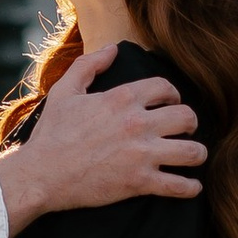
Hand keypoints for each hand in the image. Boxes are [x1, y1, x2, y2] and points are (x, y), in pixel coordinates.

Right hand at [0, 47, 203, 234]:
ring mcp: (141, 154)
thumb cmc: (51, 134)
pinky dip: (190, 188)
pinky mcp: (139, 182)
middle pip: (187, 117)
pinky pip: (179, 186)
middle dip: (190, 123)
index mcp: (121, 99)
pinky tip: (191, 187)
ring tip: (193, 157)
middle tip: (185, 130)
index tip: (171, 103)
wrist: (41, 174)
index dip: (173, 94)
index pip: (165, 87)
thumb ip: (89, 65)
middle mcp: (137, 124)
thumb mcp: (64, 92)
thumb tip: (113, 49)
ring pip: (192, 151)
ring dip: (197, 154)